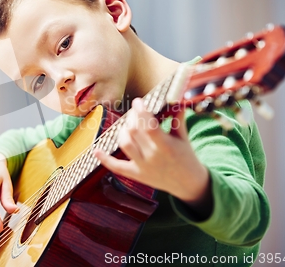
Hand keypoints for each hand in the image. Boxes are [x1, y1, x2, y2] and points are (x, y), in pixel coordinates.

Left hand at [94, 98, 211, 214]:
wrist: (188, 184)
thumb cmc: (186, 157)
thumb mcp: (183, 138)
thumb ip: (177, 119)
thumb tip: (176, 100)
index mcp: (166, 146)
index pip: (150, 126)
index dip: (142, 112)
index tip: (138, 101)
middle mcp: (153, 157)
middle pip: (134, 132)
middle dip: (132, 118)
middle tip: (135, 112)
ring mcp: (143, 167)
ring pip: (125, 144)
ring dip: (122, 131)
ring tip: (128, 125)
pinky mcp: (136, 175)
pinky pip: (117, 167)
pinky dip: (105, 159)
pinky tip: (96, 150)